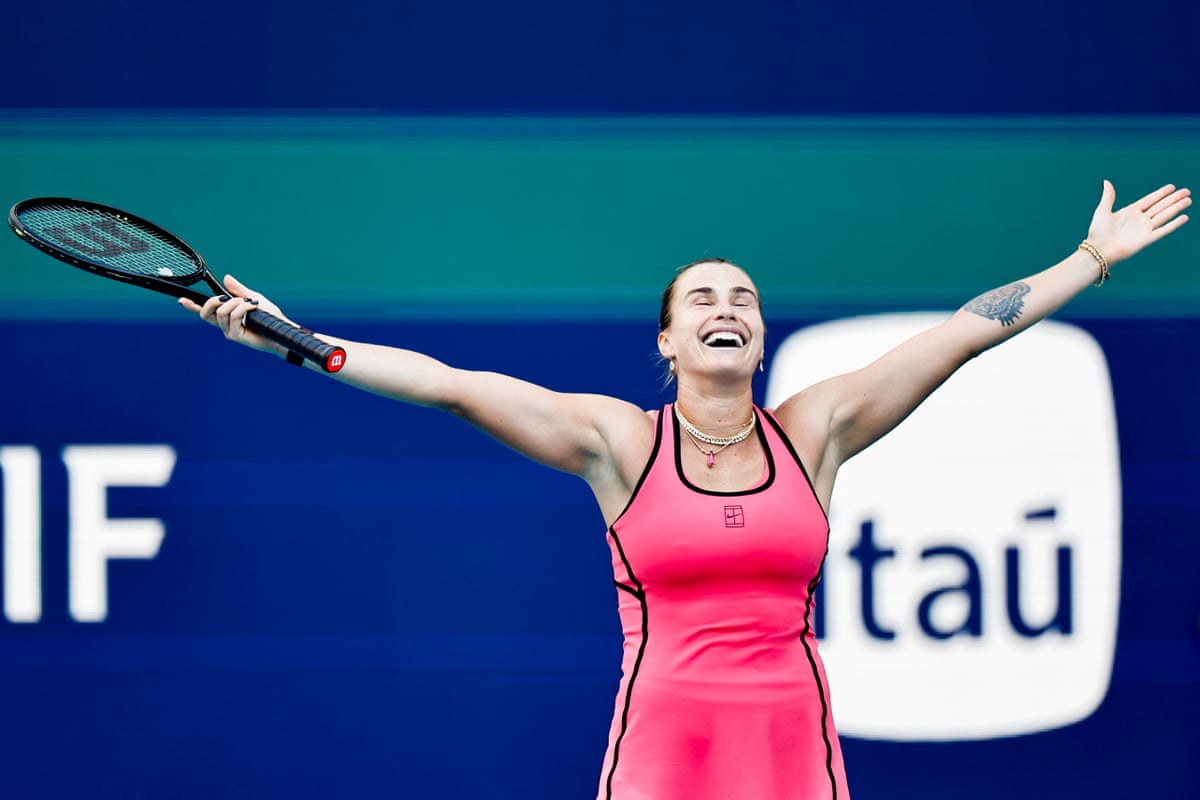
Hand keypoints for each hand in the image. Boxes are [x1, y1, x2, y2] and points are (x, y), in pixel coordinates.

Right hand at [178, 274, 292, 354]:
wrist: (281, 329)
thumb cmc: (269, 316)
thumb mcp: (253, 298)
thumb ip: (238, 290)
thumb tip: (225, 278)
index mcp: (226, 315)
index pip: (205, 310)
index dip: (191, 305)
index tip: (181, 299)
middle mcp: (224, 324)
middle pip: (204, 313)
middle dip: (212, 301)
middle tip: (228, 297)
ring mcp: (229, 331)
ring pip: (220, 312)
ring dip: (235, 303)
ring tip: (250, 303)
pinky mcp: (235, 336)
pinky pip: (232, 317)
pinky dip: (242, 308)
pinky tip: (252, 307)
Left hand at [1086, 180, 1189, 264]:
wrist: (1098, 250)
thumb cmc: (1097, 232)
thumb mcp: (1102, 211)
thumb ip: (1108, 197)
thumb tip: (1106, 181)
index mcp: (1130, 212)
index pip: (1149, 200)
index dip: (1160, 193)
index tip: (1172, 187)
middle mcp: (1139, 220)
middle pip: (1160, 206)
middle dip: (1173, 199)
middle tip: (1187, 191)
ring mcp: (1144, 229)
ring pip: (1164, 215)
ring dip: (1176, 208)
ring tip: (1188, 200)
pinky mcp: (1146, 239)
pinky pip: (1163, 230)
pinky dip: (1174, 224)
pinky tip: (1184, 217)